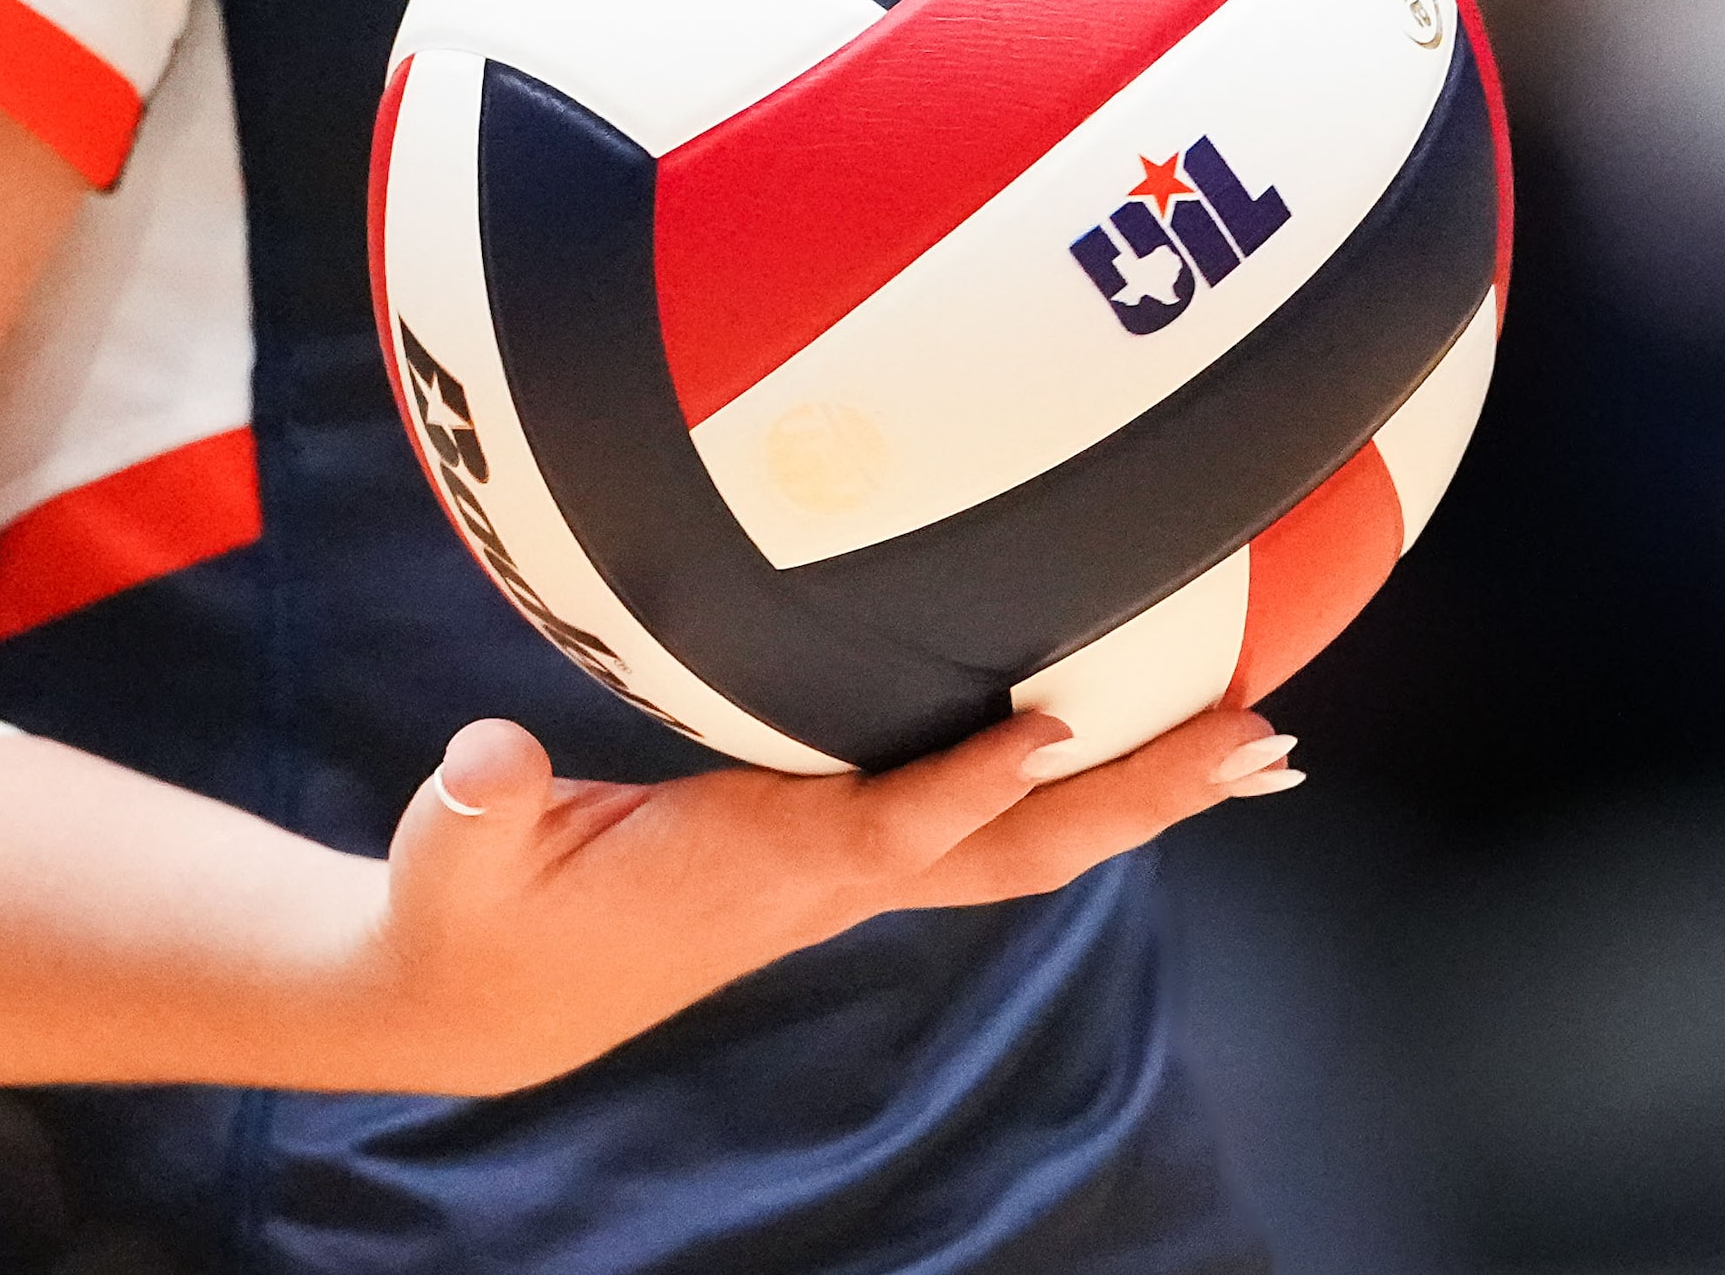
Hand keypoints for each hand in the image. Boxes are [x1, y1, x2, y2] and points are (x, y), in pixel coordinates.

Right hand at [356, 708, 1296, 1094]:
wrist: (488, 1000)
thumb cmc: (471, 911)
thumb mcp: (456, 852)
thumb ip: (477, 802)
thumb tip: (488, 759)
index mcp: (748, 867)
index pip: (883, 830)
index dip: (971, 786)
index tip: (1063, 725)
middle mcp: (823, 878)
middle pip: (1016, 851)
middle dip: (1141, 795)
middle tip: (1268, 738)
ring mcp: (841, 877)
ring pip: (1024, 847)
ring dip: (1142, 798)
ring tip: (1256, 746)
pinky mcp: (833, 862)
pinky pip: (986, 830)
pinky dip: (1072, 793)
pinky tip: (1120, 752)